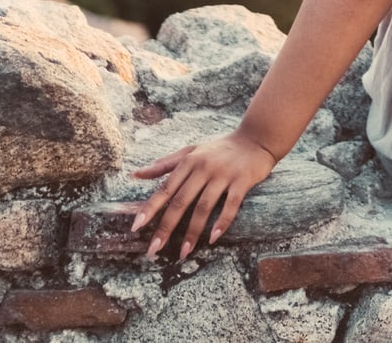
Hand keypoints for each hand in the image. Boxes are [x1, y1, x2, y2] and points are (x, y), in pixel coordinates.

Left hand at [129, 131, 277, 259]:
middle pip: (181, 201)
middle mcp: (204, 168)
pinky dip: (222, 223)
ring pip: (204, 207)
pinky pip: (231, 205)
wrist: (256, 138)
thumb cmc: (220, 148)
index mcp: (189, 162)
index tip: (136, 227)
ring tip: (183, 253)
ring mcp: (223, 175)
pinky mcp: (242, 181)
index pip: (165, 188)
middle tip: (153, 249)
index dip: (150, 207)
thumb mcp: (191, 151)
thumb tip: (136, 174)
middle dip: (166, 227)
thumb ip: (165, 164)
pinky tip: (213, 239)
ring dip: (192, 232)